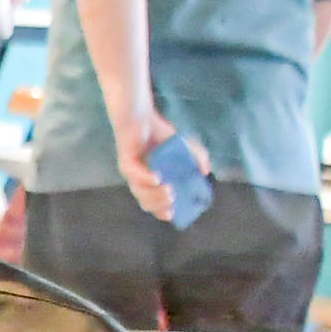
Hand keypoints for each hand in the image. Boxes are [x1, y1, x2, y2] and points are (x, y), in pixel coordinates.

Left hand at [113, 106, 204, 221]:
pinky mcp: (125, 160)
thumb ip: (197, 156)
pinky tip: (157, 179)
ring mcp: (131, 171)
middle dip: (160, 204)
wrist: (140, 116)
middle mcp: (138, 179)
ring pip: (139, 191)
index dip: (160, 211)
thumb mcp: (183, 146)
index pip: (152, 202)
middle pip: (145, 201)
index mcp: (149, 180)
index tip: (172, 215)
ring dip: (155, 194)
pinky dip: (146, 178)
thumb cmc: (158, 133)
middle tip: (174, 201)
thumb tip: (205, 171)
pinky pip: (134, 174)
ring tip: (169, 192)